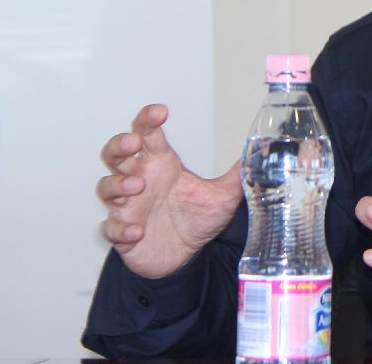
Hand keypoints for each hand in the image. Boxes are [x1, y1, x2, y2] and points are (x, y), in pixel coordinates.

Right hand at [96, 103, 241, 278]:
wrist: (185, 258)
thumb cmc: (196, 220)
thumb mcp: (223, 195)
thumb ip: (239, 174)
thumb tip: (265, 151)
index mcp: (161, 164)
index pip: (147, 132)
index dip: (148, 119)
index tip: (160, 112)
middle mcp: (140, 180)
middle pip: (116, 153)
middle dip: (120, 145)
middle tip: (134, 144)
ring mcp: (128, 206)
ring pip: (106, 186)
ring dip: (117, 184)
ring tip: (137, 187)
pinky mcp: (122, 234)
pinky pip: (110, 227)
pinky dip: (118, 227)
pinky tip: (136, 230)